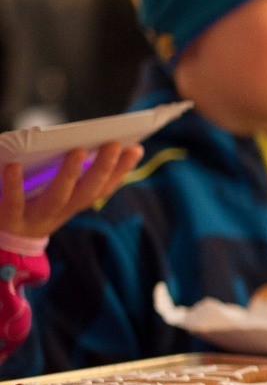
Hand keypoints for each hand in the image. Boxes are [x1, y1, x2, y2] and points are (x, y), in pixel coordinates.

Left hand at [2, 143, 142, 240]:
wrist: (5, 241)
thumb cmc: (30, 207)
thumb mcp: (54, 194)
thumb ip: (70, 175)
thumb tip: (84, 145)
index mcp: (74, 204)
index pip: (104, 188)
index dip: (122, 171)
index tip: (136, 148)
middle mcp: (61, 212)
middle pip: (87, 192)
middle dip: (104, 169)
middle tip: (114, 144)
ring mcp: (36, 217)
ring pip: (58, 198)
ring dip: (70, 175)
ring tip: (79, 150)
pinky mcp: (9, 219)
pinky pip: (13, 202)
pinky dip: (14, 185)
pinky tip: (14, 166)